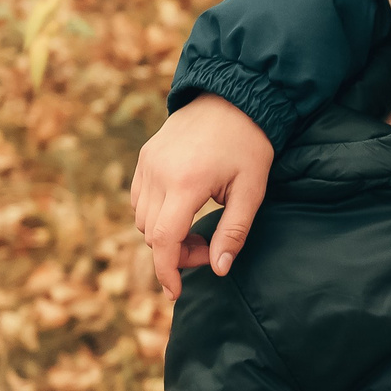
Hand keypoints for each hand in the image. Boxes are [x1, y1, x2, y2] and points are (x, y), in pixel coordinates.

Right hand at [131, 94, 275, 297]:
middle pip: (152, 234)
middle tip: (208, 250)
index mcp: (185, 182)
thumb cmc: (249, 144)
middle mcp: (158, 173)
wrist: (232, 98)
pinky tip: (181, 211)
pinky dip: (154, 215)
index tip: (176, 292)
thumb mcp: (251, 191)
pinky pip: (138, 199)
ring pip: (141, 219)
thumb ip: (234, 232)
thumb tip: (219, 269)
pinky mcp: (145, 157)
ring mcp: (147, 163)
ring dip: (164, 235)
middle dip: (175, 253)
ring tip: (197, 231)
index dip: (167, 271)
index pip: (164, 240)